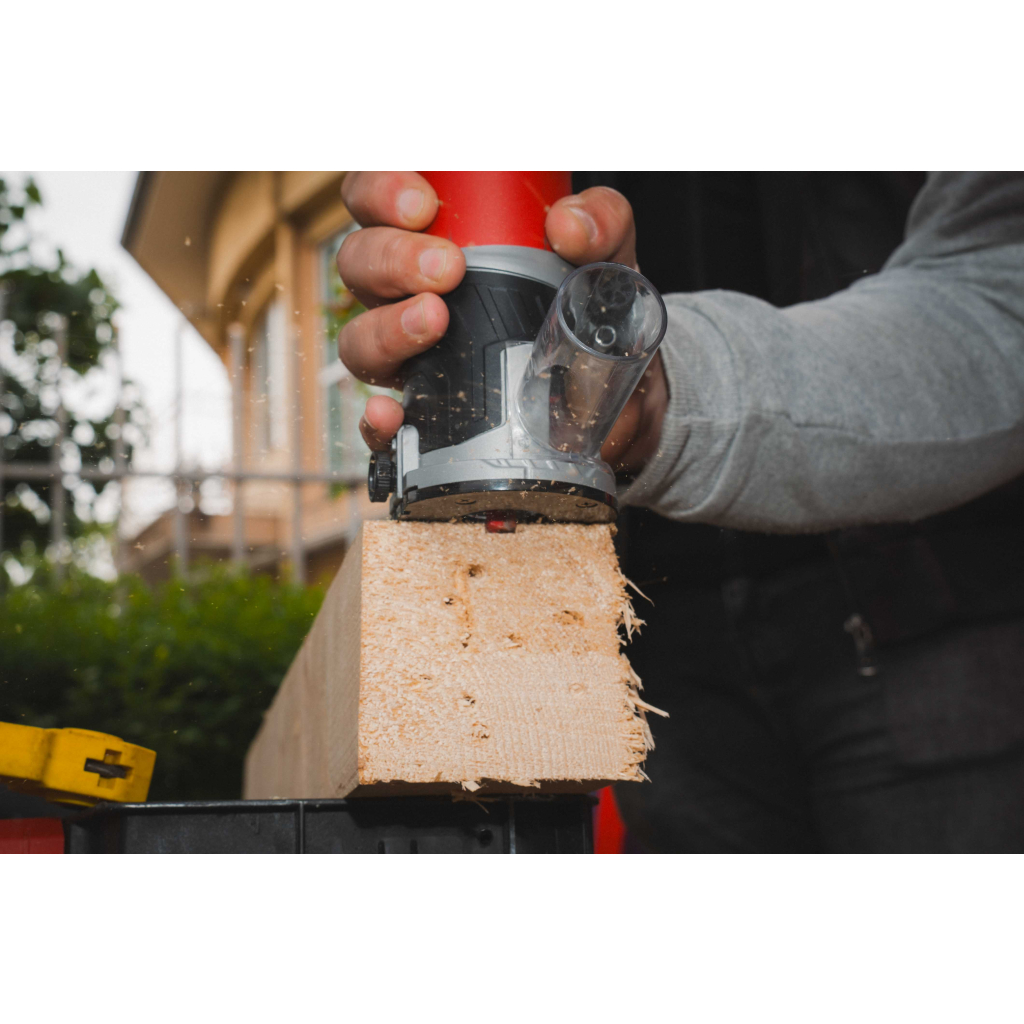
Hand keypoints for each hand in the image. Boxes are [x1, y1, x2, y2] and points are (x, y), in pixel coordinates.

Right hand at [337, 171, 666, 474]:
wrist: (621, 401)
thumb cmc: (591, 311)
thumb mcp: (607, 257)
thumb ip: (600, 224)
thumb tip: (569, 225)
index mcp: (434, 238)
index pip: (375, 197)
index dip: (378, 191)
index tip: (421, 203)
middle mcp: (408, 294)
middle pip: (359, 264)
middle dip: (393, 259)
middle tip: (447, 268)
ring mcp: (410, 358)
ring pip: (357, 337)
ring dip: (385, 327)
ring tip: (434, 322)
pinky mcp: (422, 418)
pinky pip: (379, 426)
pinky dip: (379, 422)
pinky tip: (392, 416)